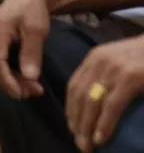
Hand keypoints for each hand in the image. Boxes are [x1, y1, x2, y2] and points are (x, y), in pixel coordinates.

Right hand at [0, 0, 50, 99]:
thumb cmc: (33, 9)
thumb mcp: (36, 30)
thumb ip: (32, 53)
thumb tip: (29, 78)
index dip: (7, 81)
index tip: (24, 93)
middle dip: (7, 84)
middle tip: (31, 93)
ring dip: (5, 81)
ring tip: (29, 88)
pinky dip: (3, 74)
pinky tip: (19, 78)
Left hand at [66, 35, 143, 151]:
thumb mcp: (121, 62)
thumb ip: (107, 77)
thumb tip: (97, 106)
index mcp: (95, 57)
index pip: (74, 86)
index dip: (71, 109)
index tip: (73, 127)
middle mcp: (100, 61)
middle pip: (79, 96)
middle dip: (76, 122)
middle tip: (79, 143)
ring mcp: (115, 69)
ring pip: (91, 102)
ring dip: (86, 127)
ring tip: (87, 146)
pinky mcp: (130, 78)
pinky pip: (111, 106)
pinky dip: (104, 124)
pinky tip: (100, 138)